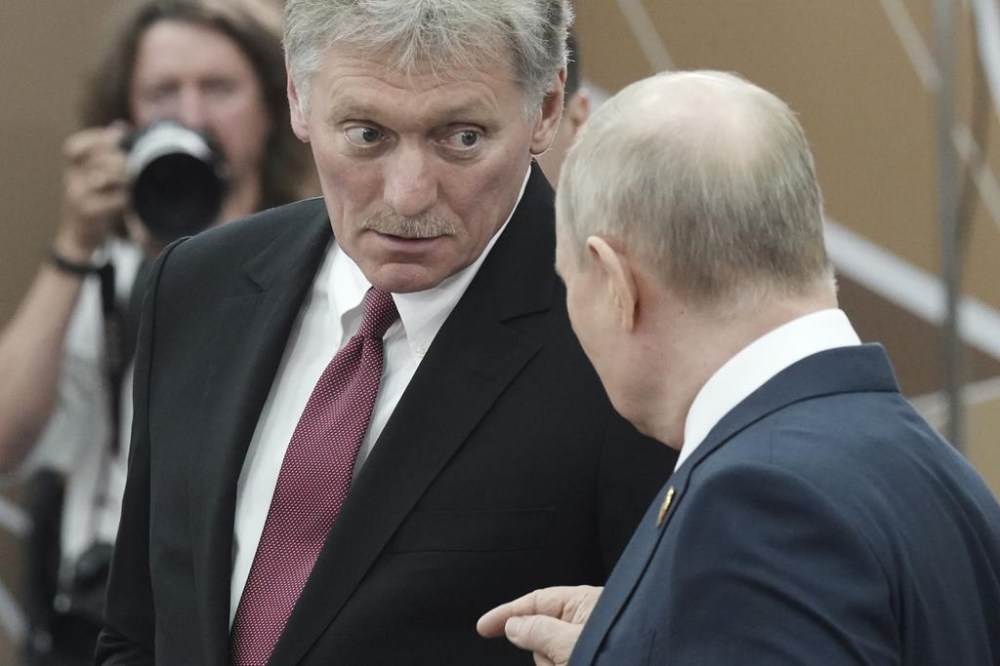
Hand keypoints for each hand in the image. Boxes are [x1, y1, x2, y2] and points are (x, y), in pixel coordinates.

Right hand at [55, 122, 129, 259]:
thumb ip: (105, 152)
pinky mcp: (89, 212)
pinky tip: (131, 199)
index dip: (96, 139)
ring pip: (105, 177)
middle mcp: (70, 181)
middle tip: (133, 164)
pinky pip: (115, 199)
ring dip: (125, 177)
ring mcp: (78, 197)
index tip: (117, 137)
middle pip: (97, 159)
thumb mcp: (94, 176)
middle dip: (120, 159)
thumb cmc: (93, 203)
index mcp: (72, 170)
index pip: (74, 147)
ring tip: (133, 181)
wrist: (80, 239)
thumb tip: (119, 126)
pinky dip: (127, 198)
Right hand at [477, 585, 602, 665]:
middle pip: (542, 635)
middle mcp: (587, 622)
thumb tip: (514, 624)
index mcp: (584, 604)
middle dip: (544, 655)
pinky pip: (564, 665)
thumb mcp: (572, 643)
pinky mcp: (592, 659)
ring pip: (552, 659)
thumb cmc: (623, 654)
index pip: (536, 601)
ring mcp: (590, 645)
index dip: (507, 613)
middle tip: (563, 664)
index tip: (483, 628)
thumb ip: (539, 631)